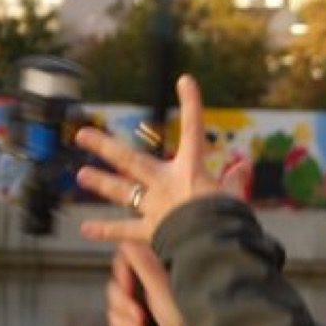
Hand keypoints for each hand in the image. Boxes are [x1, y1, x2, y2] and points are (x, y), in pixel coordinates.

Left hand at [74, 74, 251, 242]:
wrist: (211, 244)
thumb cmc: (227, 219)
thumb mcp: (235, 197)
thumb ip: (235, 180)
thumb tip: (244, 165)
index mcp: (191, 170)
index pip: (194, 130)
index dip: (192, 104)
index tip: (185, 80)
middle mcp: (165, 182)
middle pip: (130, 159)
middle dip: (104, 146)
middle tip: (82, 135)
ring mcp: (154, 205)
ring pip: (122, 190)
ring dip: (100, 182)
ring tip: (81, 175)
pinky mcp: (150, 230)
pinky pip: (125, 230)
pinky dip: (106, 231)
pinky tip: (86, 230)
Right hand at [106, 243, 185, 325]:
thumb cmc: (183, 316)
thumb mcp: (160, 287)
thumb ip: (143, 264)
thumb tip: (128, 241)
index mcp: (149, 280)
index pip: (121, 272)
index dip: (122, 281)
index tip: (129, 288)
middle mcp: (143, 296)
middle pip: (114, 296)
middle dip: (124, 311)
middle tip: (141, 318)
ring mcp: (139, 316)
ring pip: (113, 317)